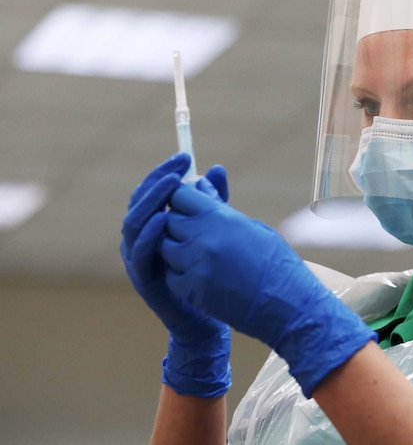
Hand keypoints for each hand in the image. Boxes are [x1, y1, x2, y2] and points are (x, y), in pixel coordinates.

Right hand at [120, 153, 231, 397]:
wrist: (211, 318)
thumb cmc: (212, 273)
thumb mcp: (214, 230)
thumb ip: (213, 201)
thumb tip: (216, 168)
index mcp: (154, 226)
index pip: (151, 191)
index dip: (164, 173)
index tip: (185, 157)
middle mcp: (141, 240)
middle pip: (139, 202)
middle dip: (158, 180)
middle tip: (179, 166)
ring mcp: (140, 260)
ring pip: (134, 224)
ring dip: (152, 201)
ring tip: (171, 185)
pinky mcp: (145, 280)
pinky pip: (140, 254)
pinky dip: (149, 234)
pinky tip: (164, 220)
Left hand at [161, 184, 376, 396]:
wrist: (287, 304)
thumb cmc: (276, 262)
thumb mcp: (252, 227)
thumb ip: (220, 208)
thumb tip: (201, 185)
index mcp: (220, 218)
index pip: (180, 195)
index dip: (183, 198)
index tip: (190, 204)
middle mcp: (202, 238)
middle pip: (168, 220)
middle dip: (178, 221)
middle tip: (195, 230)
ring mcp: (193, 266)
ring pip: (164, 247)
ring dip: (175, 246)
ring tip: (196, 252)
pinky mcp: (189, 290)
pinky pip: (170, 274)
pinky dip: (178, 271)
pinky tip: (197, 273)